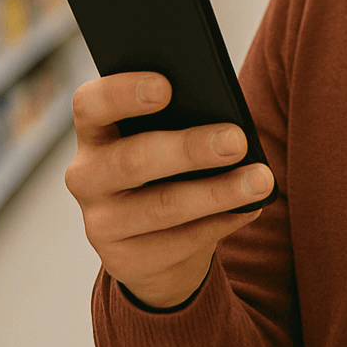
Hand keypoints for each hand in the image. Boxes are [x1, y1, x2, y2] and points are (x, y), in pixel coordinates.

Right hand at [65, 72, 275, 308]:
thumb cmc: (166, 166)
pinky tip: (249, 208)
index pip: (91, 104)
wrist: (151, 241)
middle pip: (133, 159)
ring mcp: (100, 223)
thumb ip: (182, 119)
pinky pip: (179, 242)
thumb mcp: (165, 136)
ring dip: (217, 192)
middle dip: (190, 148)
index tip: (167, 86)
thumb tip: (227, 121)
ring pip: (163, 206)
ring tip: (260, 180)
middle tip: (237, 140)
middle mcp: (86, 175)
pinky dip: (221, 222)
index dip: (124, 93)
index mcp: (94, 130)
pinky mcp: (123, 260)